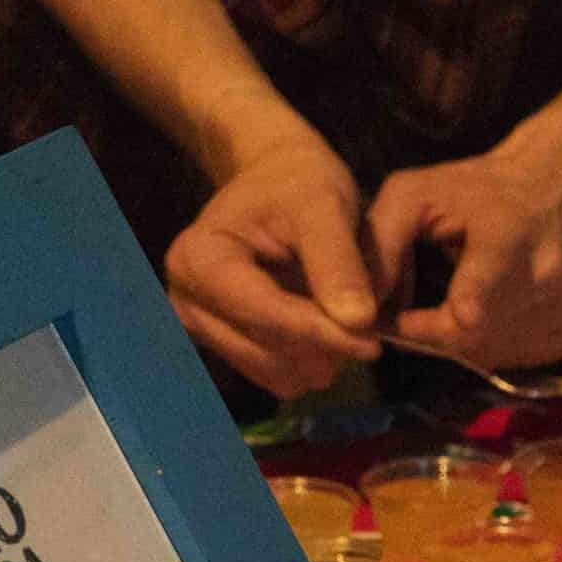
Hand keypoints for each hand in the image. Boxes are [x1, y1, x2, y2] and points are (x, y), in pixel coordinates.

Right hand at [163, 127, 383, 397]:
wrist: (279, 183)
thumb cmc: (299, 183)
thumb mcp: (323, 205)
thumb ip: (338, 261)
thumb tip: (358, 322)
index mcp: (198, 260)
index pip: (264, 314)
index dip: (322, 332)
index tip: (374, 342)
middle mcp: (187, 303)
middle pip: (269, 351)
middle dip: (325, 342)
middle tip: (372, 321)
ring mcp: (203, 331)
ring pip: (278, 373)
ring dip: (323, 355)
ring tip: (348, 314)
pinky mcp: (227, 350)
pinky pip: (280, 378)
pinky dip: (313, 360)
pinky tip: (330, 327)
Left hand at [365, 147, 561, 367]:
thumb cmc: (479, 190)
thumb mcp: (415, 194)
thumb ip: (379, 244)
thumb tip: (357, 310)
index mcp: (508, 235)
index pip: (470, 310)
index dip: (429, 327)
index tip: (407, 320)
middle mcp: (550, 274)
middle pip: (476, 340)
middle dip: (438, 335)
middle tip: (425, 313)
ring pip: (500, 355)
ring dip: (469, 342)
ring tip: (466, 304)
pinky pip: (529, 358)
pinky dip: (502, 345)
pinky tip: (501, 311)